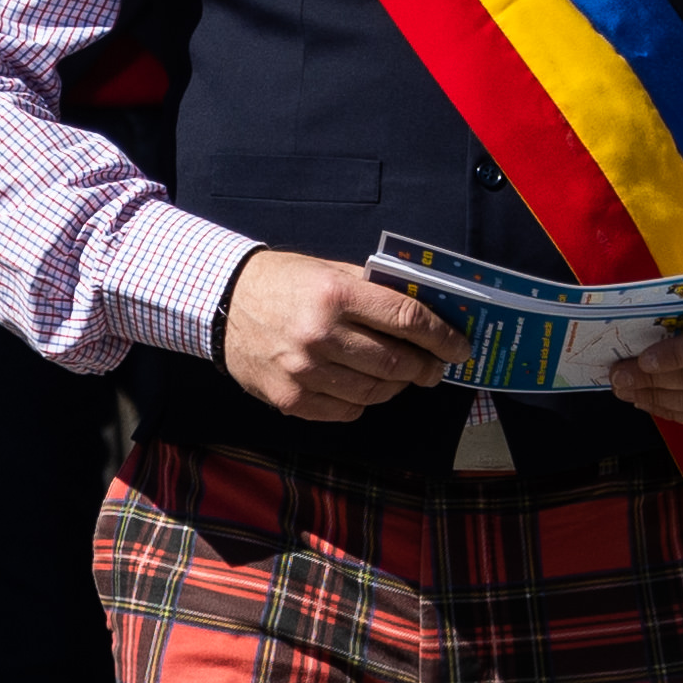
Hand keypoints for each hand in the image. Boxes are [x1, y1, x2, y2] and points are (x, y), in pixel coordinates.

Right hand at [218, 250, 457, 423]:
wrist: (222, 305)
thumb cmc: (283, 283)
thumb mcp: (329, 271)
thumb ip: (374, 291)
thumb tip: (426, 314)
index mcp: (335, 295)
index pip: (406, 319)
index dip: (441, 336)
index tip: (459, 347)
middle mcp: (320, 335)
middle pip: (396, 361)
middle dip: (426, 367)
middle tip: (436, 367)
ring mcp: (304, 372)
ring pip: (375, 391)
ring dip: (397, 386)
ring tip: (401, 375)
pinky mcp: (291, 400)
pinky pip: (347, 410)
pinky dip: (364, 400)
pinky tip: (363, 385)